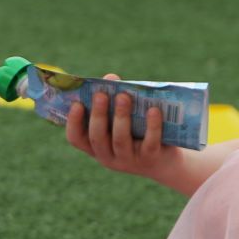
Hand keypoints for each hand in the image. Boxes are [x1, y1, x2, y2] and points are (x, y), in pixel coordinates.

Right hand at [66, 76, 185, 184]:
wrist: (165, 161)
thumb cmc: (139, 132)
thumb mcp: (123, 121)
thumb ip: (114, 102)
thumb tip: (110, 78)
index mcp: (96, 146)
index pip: (76, 138)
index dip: (73, 122)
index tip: (76, 103)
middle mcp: (108, 157)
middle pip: (97, 137)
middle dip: (98, 115)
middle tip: (100, 94)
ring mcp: (128, 160)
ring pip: (120, 140)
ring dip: (121, 117)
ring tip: (123, 96)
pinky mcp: (150, 159)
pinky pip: (149, 143)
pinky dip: (152, 126)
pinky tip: (153, 110)